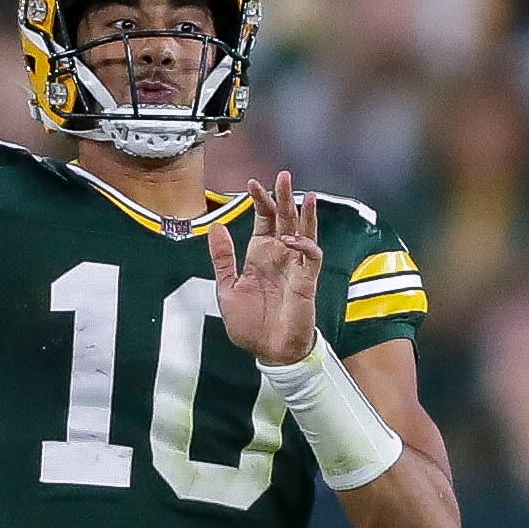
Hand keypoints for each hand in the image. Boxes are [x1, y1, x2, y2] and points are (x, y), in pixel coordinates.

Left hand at [210, 170, 323, 365]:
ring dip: (304, 212)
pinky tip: (291, 238)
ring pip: (304, 231)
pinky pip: (311, 255)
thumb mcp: (226, 288)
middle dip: (284, 197)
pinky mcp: (307, 280)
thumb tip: (217, 227)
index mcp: (260, 256)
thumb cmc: (250, 326)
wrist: (268, 351)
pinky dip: (304, 243)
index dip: (260, 201)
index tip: (252, 182)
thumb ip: (222, 258)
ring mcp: (295, 267)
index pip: (263, 220)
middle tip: (283, 176)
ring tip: (304, 193)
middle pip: (285, 219)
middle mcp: (279, 256)